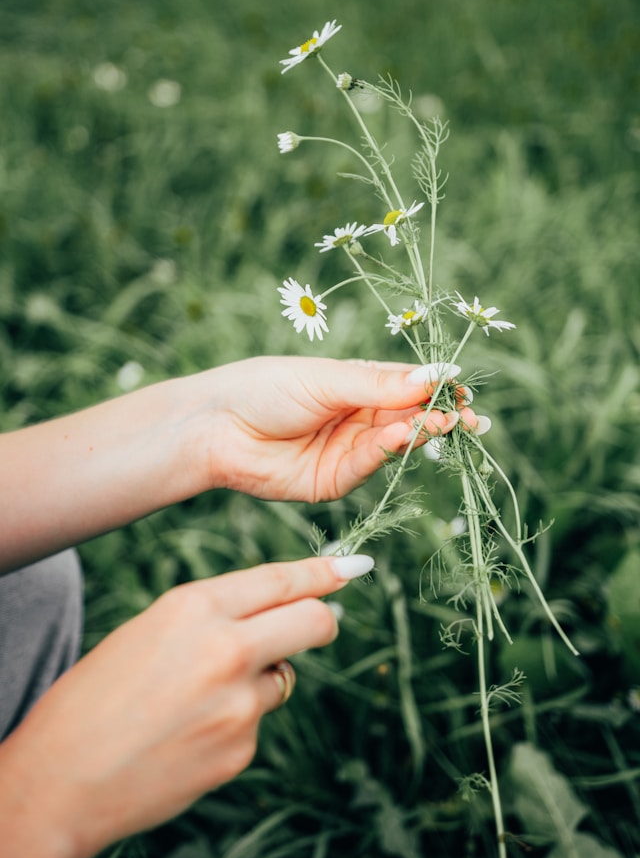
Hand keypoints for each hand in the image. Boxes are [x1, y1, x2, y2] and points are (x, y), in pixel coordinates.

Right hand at [0, 554, 370, 857]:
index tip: (354, 566)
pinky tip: (189, 736)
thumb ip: (212, 617)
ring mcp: (239, 705)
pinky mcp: (241, 751)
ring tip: (199, 699)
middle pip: (313, 623)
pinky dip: (235, 724)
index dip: (322, 572)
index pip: (279, 579)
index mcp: (194, 607)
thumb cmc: (94, 697)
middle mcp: (226, 649)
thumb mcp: (150, 631)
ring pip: (284, 677)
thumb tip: (270, 614)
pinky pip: (256, 723)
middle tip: (325, 620)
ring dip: (262, 679)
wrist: (60, 780)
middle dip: (325, 618)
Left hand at [200, 356, 459, 499]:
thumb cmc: (265, 388)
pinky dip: (388, 452)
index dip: (435, 389)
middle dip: (439, 416)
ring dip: (421, 434)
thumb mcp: (327, 378)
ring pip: (396, 443)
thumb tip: (436, 376)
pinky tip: (401, 436)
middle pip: (409, 418)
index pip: (407, 386)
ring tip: (442, 422)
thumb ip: (380, 384)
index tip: (462, 391)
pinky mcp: (334, 481)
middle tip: (466, 417)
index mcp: (355, 385)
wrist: (217, 426)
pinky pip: (369, 465)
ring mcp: (347, 451)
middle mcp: (357, 418)